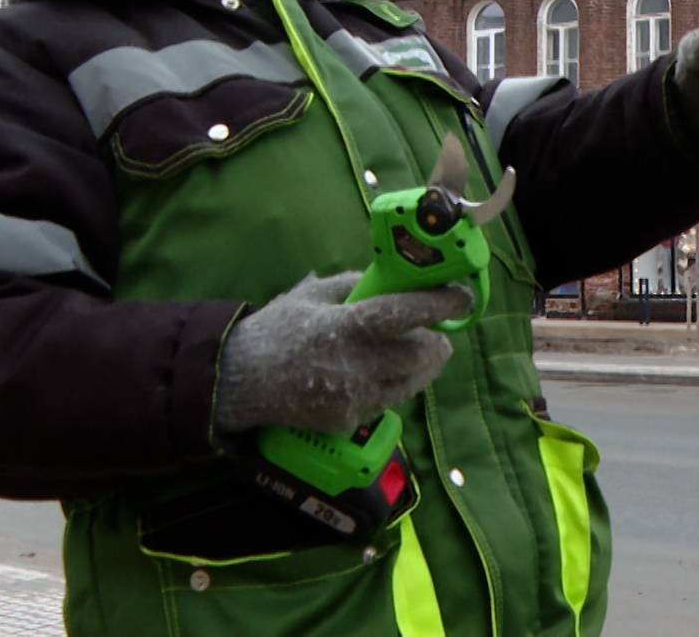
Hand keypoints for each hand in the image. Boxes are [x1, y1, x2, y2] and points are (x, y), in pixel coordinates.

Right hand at [212, 272, 470, 437]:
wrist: (237, 382)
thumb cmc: (274, 331)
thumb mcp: (309, 295)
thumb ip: (352, 284)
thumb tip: (390, 278)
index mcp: (343, 327)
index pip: (403, 315)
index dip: (438, 305)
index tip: (460, 296)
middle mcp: (353, 366)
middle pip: (418, 355)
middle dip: (436, 341)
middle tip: (439, 329)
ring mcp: (352, 398)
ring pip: (410, 383)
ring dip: (424, 365)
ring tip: (425, 349)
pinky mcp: (348, 420)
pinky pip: (388, 400)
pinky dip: (398, 384)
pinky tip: (392, 371)